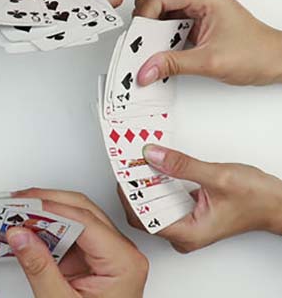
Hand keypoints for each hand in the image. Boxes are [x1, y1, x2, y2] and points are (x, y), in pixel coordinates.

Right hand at [10, 188, 147, 297]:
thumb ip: (39, 267)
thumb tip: (20, 233)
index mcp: (123, 262)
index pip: (85, 220)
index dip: (51, 208)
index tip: (23, 204)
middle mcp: (121, 253)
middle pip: (82, 211)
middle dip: (47, 203)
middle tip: (16, 202)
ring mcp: (107, 254)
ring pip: (75, 218)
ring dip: (45, 213)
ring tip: (17, 213)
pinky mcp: (92, 259)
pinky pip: (70, 234)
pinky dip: (47, 229)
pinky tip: (28, 228)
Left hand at [120, 144, 281, 252]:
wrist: (278, 203)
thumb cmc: (258, 199)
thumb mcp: (217, 176)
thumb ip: (182, 165)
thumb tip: (153, 155)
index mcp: (187, 233)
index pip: (143, 219)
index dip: (129, 196)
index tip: (123, 174)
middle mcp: (183, 233)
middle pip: (143, 214)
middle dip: (133, 189)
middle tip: (126, 164)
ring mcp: (185, 225)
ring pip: (151, 207)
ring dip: (143, 185)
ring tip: (136, 163)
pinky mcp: (188, 214)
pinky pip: (163, 201)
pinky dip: (156, 185)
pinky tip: (152, 168)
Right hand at [134, 0, 281, 85]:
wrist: (274, 60)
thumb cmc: (256, 53)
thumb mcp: (209, 62)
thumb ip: (172, 65)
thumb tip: (146, 70)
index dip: (144, 17)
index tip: (137, 39)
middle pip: (155, 2)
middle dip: (145, 25)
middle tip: (142, 47)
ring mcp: (197, 7)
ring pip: (159, 13)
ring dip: (153, 33)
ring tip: (153, 52)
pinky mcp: (194, 19)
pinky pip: (167, 24)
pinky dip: (161, 39)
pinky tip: (162, 53)